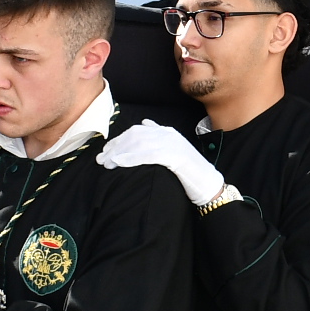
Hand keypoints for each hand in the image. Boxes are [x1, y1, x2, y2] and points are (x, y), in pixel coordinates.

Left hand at [99, 120, 226, 206]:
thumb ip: (159, 142)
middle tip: (101, 158)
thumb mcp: (173, 153)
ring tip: (106, 163)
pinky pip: (148, 155)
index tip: (106, 151)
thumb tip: (144, 126)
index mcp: (167, 133)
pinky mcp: (175, 156)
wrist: (209, 184)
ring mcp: (173, 144)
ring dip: (119, 154)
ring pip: (139, 144)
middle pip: (135, 136)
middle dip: (116, 147)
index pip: (137, 131)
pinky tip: (119, 163)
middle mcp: (169, 135)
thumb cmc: (189, 174)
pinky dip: (131, 158)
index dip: (119, 140)